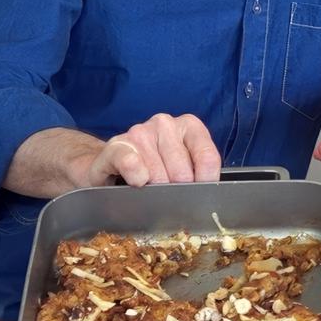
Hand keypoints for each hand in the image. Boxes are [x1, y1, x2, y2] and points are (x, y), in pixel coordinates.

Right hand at [84, 113, 220, 186]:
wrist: (113, 164)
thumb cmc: (155, 167)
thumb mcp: (182, 166)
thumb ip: (198, 173)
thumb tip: (208, 194)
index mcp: (189, 126)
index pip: (208, 158)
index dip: (205, 183)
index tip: (199, 197)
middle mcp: (165, 124)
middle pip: (183, 172)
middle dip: (177, 192)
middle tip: (167, 195)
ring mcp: (140, 132)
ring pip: (159, 175)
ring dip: (154, 191)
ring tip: (149, 188)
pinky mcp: (117, 145)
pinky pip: (132, 164)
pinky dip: (136, 178)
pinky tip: (136, 182)